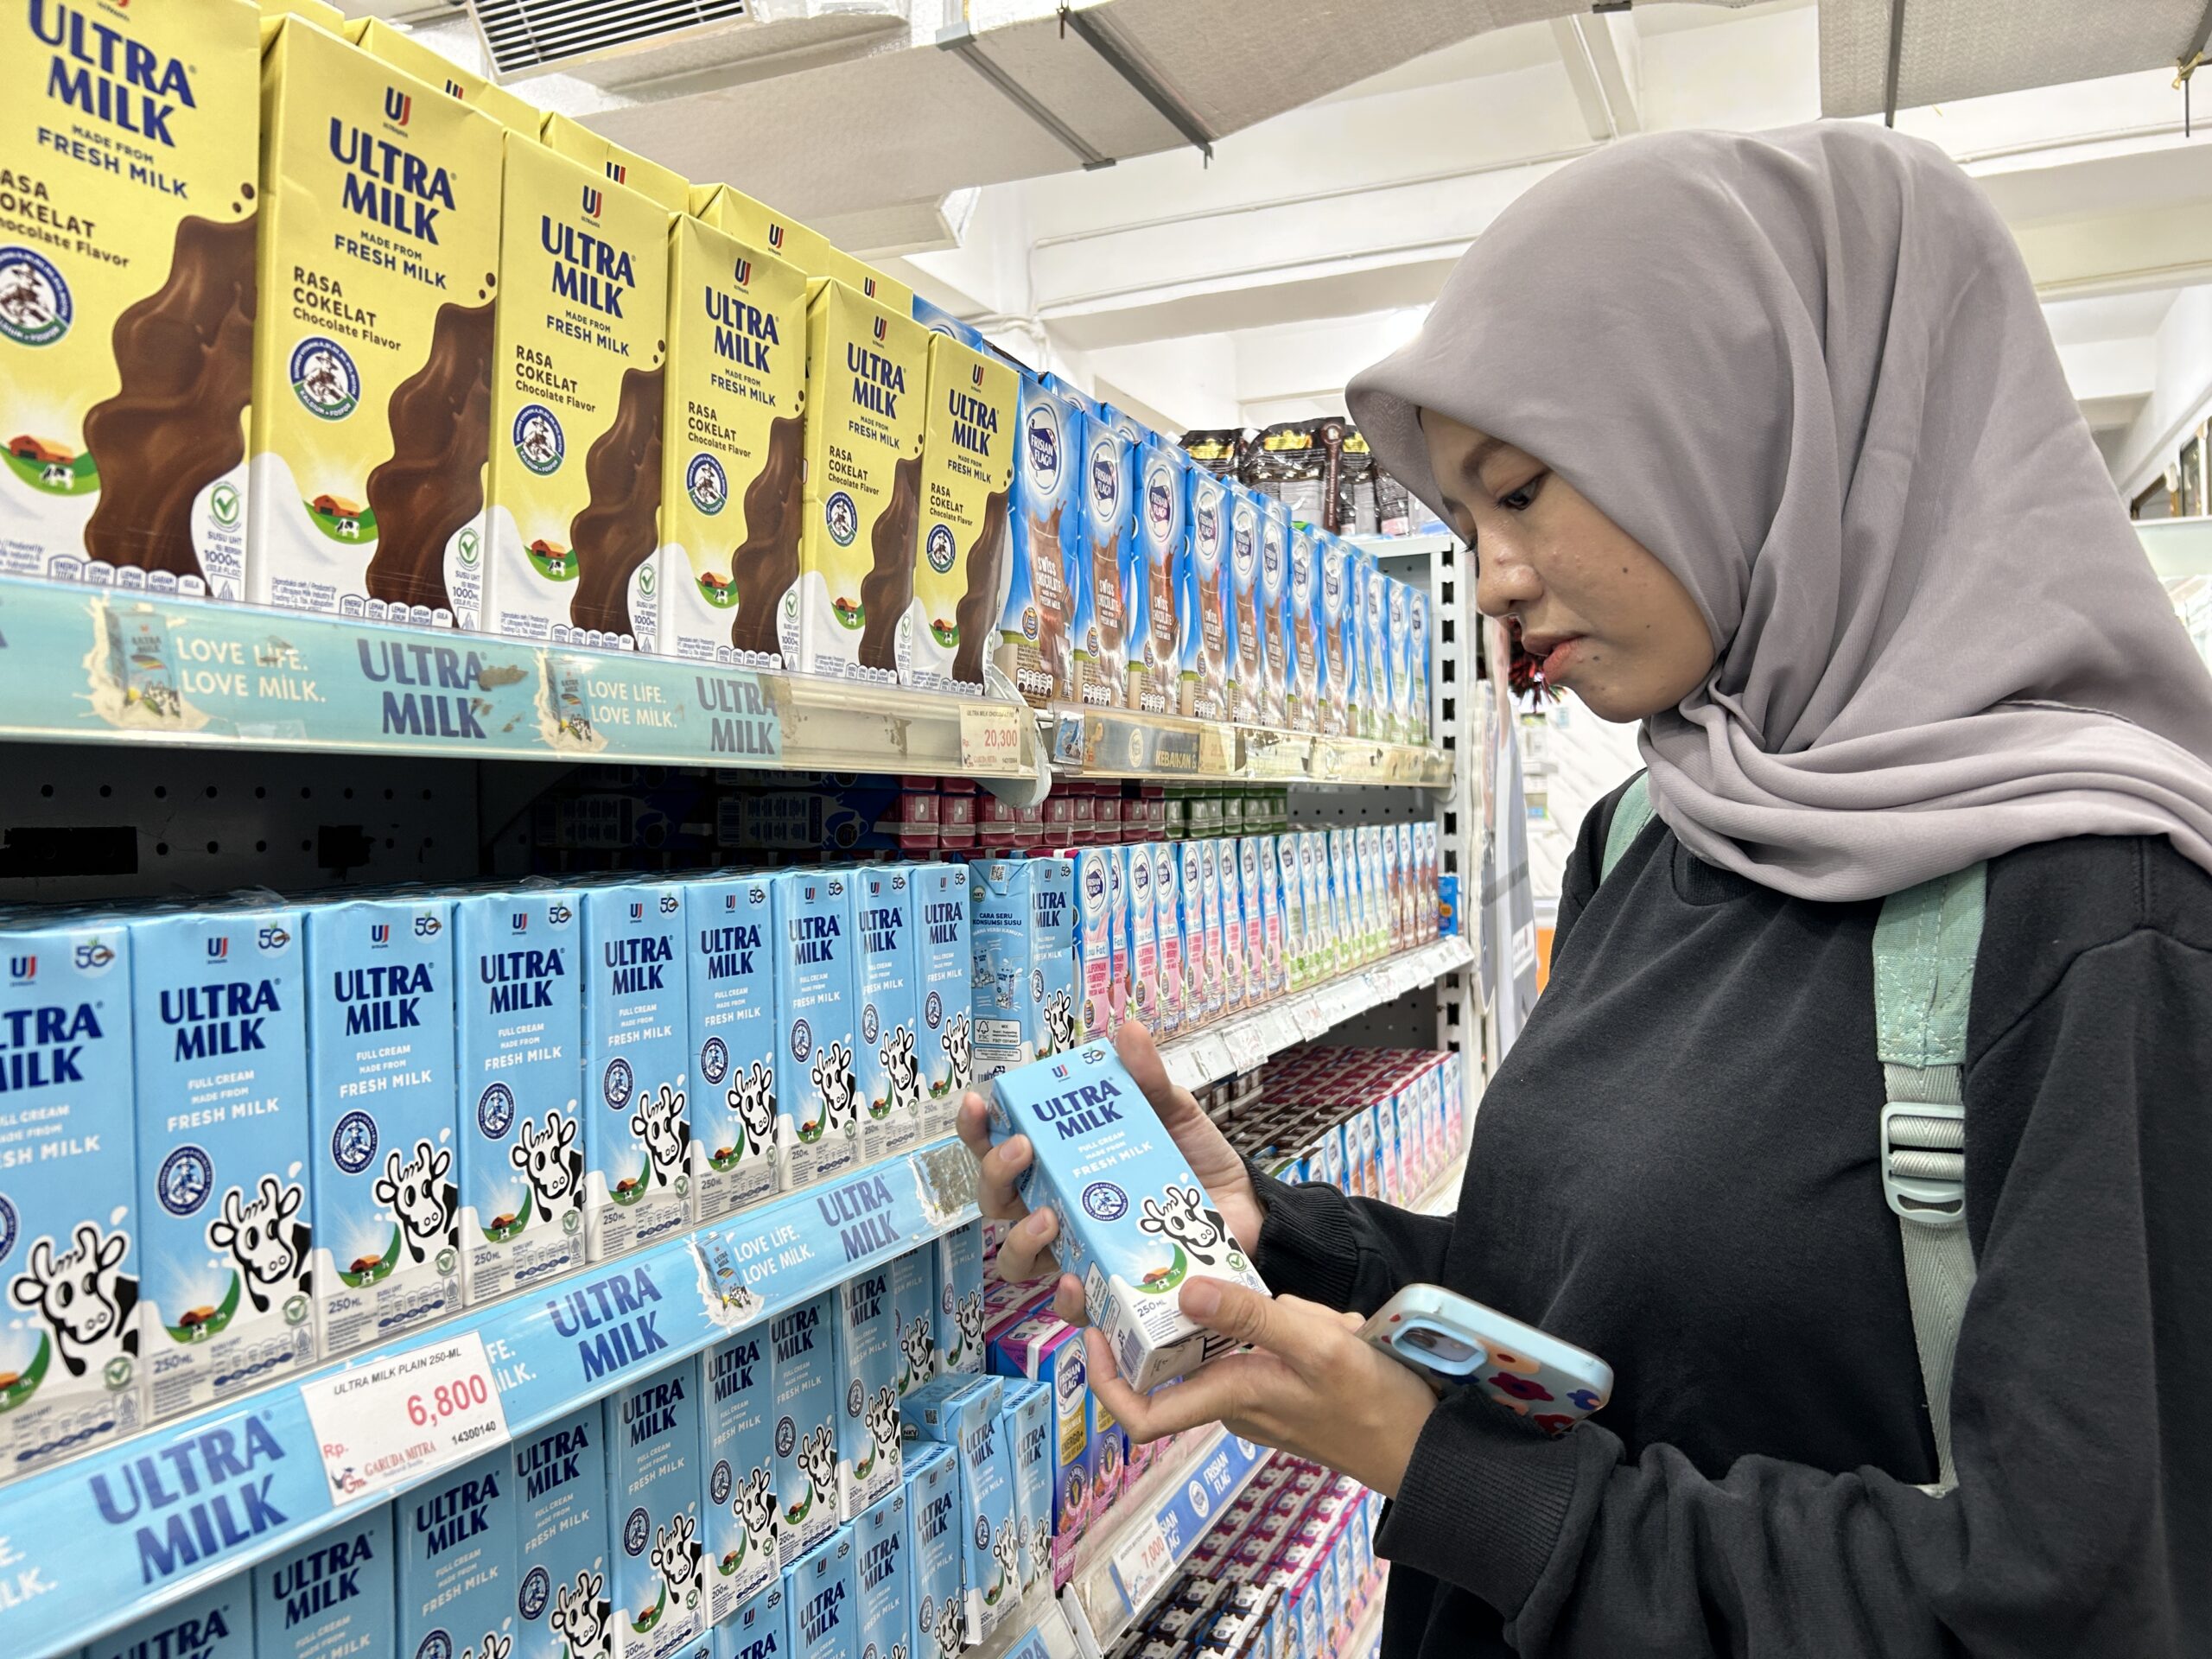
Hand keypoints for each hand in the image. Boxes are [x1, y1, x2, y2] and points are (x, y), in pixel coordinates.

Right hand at [956, 1021, 1264, 1291]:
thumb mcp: (1173, 1113)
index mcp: (1062, 1162)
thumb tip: (1127, 1033)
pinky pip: (1070, 1306)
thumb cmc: (1196, 1162)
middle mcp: (1057, 1208)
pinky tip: (1077, 1279)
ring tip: (1048, 1215)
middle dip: (995, 1173)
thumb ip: (1148, 1079)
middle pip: (996, 1200)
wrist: (1248, 1212)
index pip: (1001, 1146)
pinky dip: (1065, 1297)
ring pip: (1016, 1259)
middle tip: (1022, 1149)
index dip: (978, 1128)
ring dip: (1019, 1237)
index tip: (977, 1103)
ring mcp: (1077, 1252)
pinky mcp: (1107, 1290)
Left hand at [1083, 1279, 1436, 1499]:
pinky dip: (1279, 1320)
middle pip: (1179, 1360)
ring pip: (1227, 1342)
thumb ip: (1251, 1316)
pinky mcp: (1286, 1383)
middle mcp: (1235, 1402)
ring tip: (1301, 1304)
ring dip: (1249, 1312)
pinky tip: (1330, 1318)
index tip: (1094, 1331)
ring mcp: (1261, 1394)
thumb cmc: (1379, 1404)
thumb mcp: (1318, 1345)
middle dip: (1176, 1314)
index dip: (1107, 1381)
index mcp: (1231, 1399)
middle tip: (1166, 1261)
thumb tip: (1184, 1291)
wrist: (1432, 1449)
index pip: (1142, 1416)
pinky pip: (1262, 1344)